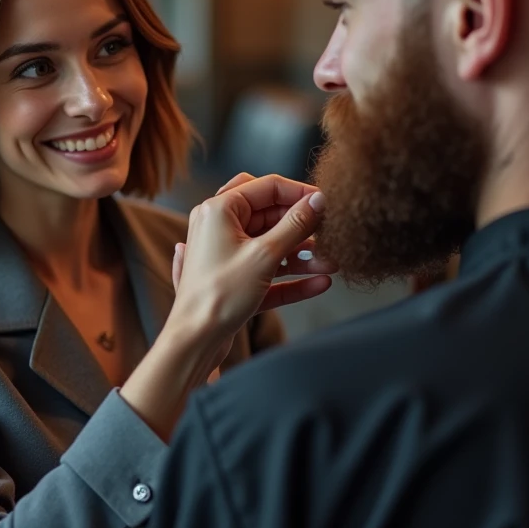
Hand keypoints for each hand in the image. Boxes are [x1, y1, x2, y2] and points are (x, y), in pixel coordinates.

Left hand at [117, 174, 333, 441]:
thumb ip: (295, 225)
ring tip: (333, 262)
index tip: (327, 202)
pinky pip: (268, 271)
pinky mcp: (235, 279)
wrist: (195, 340)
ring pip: (272, 245)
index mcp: (219, 210)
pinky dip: (292, 277)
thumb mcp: (265, 255)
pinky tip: (320, 283)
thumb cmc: (219, 295)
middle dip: (303, 226)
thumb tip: (318, 200)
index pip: (266, 187)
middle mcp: (220, 227)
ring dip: (302, 255)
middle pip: (270, 215)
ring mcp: (227, 254)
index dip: (300, 192)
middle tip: (330, 231)